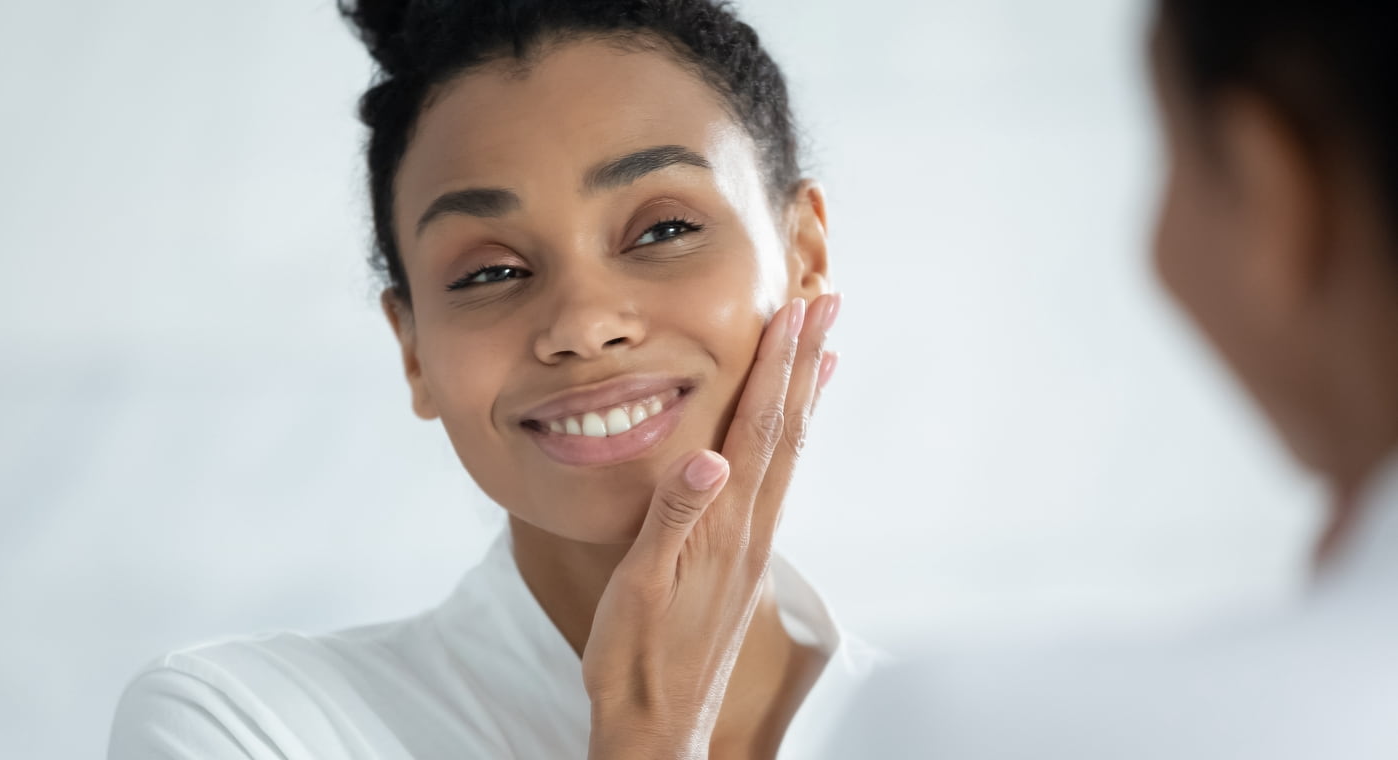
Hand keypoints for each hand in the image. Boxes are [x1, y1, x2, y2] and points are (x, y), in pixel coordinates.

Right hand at [582, 293, 840, 759]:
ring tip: (822, 351)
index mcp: (723, 528)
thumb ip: (672, 519)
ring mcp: (749, 549)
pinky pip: (773, 484)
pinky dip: (786, 443)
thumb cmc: (634, 659)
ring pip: (785, 456)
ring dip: (802, 397)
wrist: (656, 725)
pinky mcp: (741, 565)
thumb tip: (708, 458)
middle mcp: (748, 532)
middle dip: (804, 364)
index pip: (754, 430)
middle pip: (784, 432)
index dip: (775, 368)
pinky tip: (783, 436)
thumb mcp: (637, 587)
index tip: (794, 312)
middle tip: (827, 303)